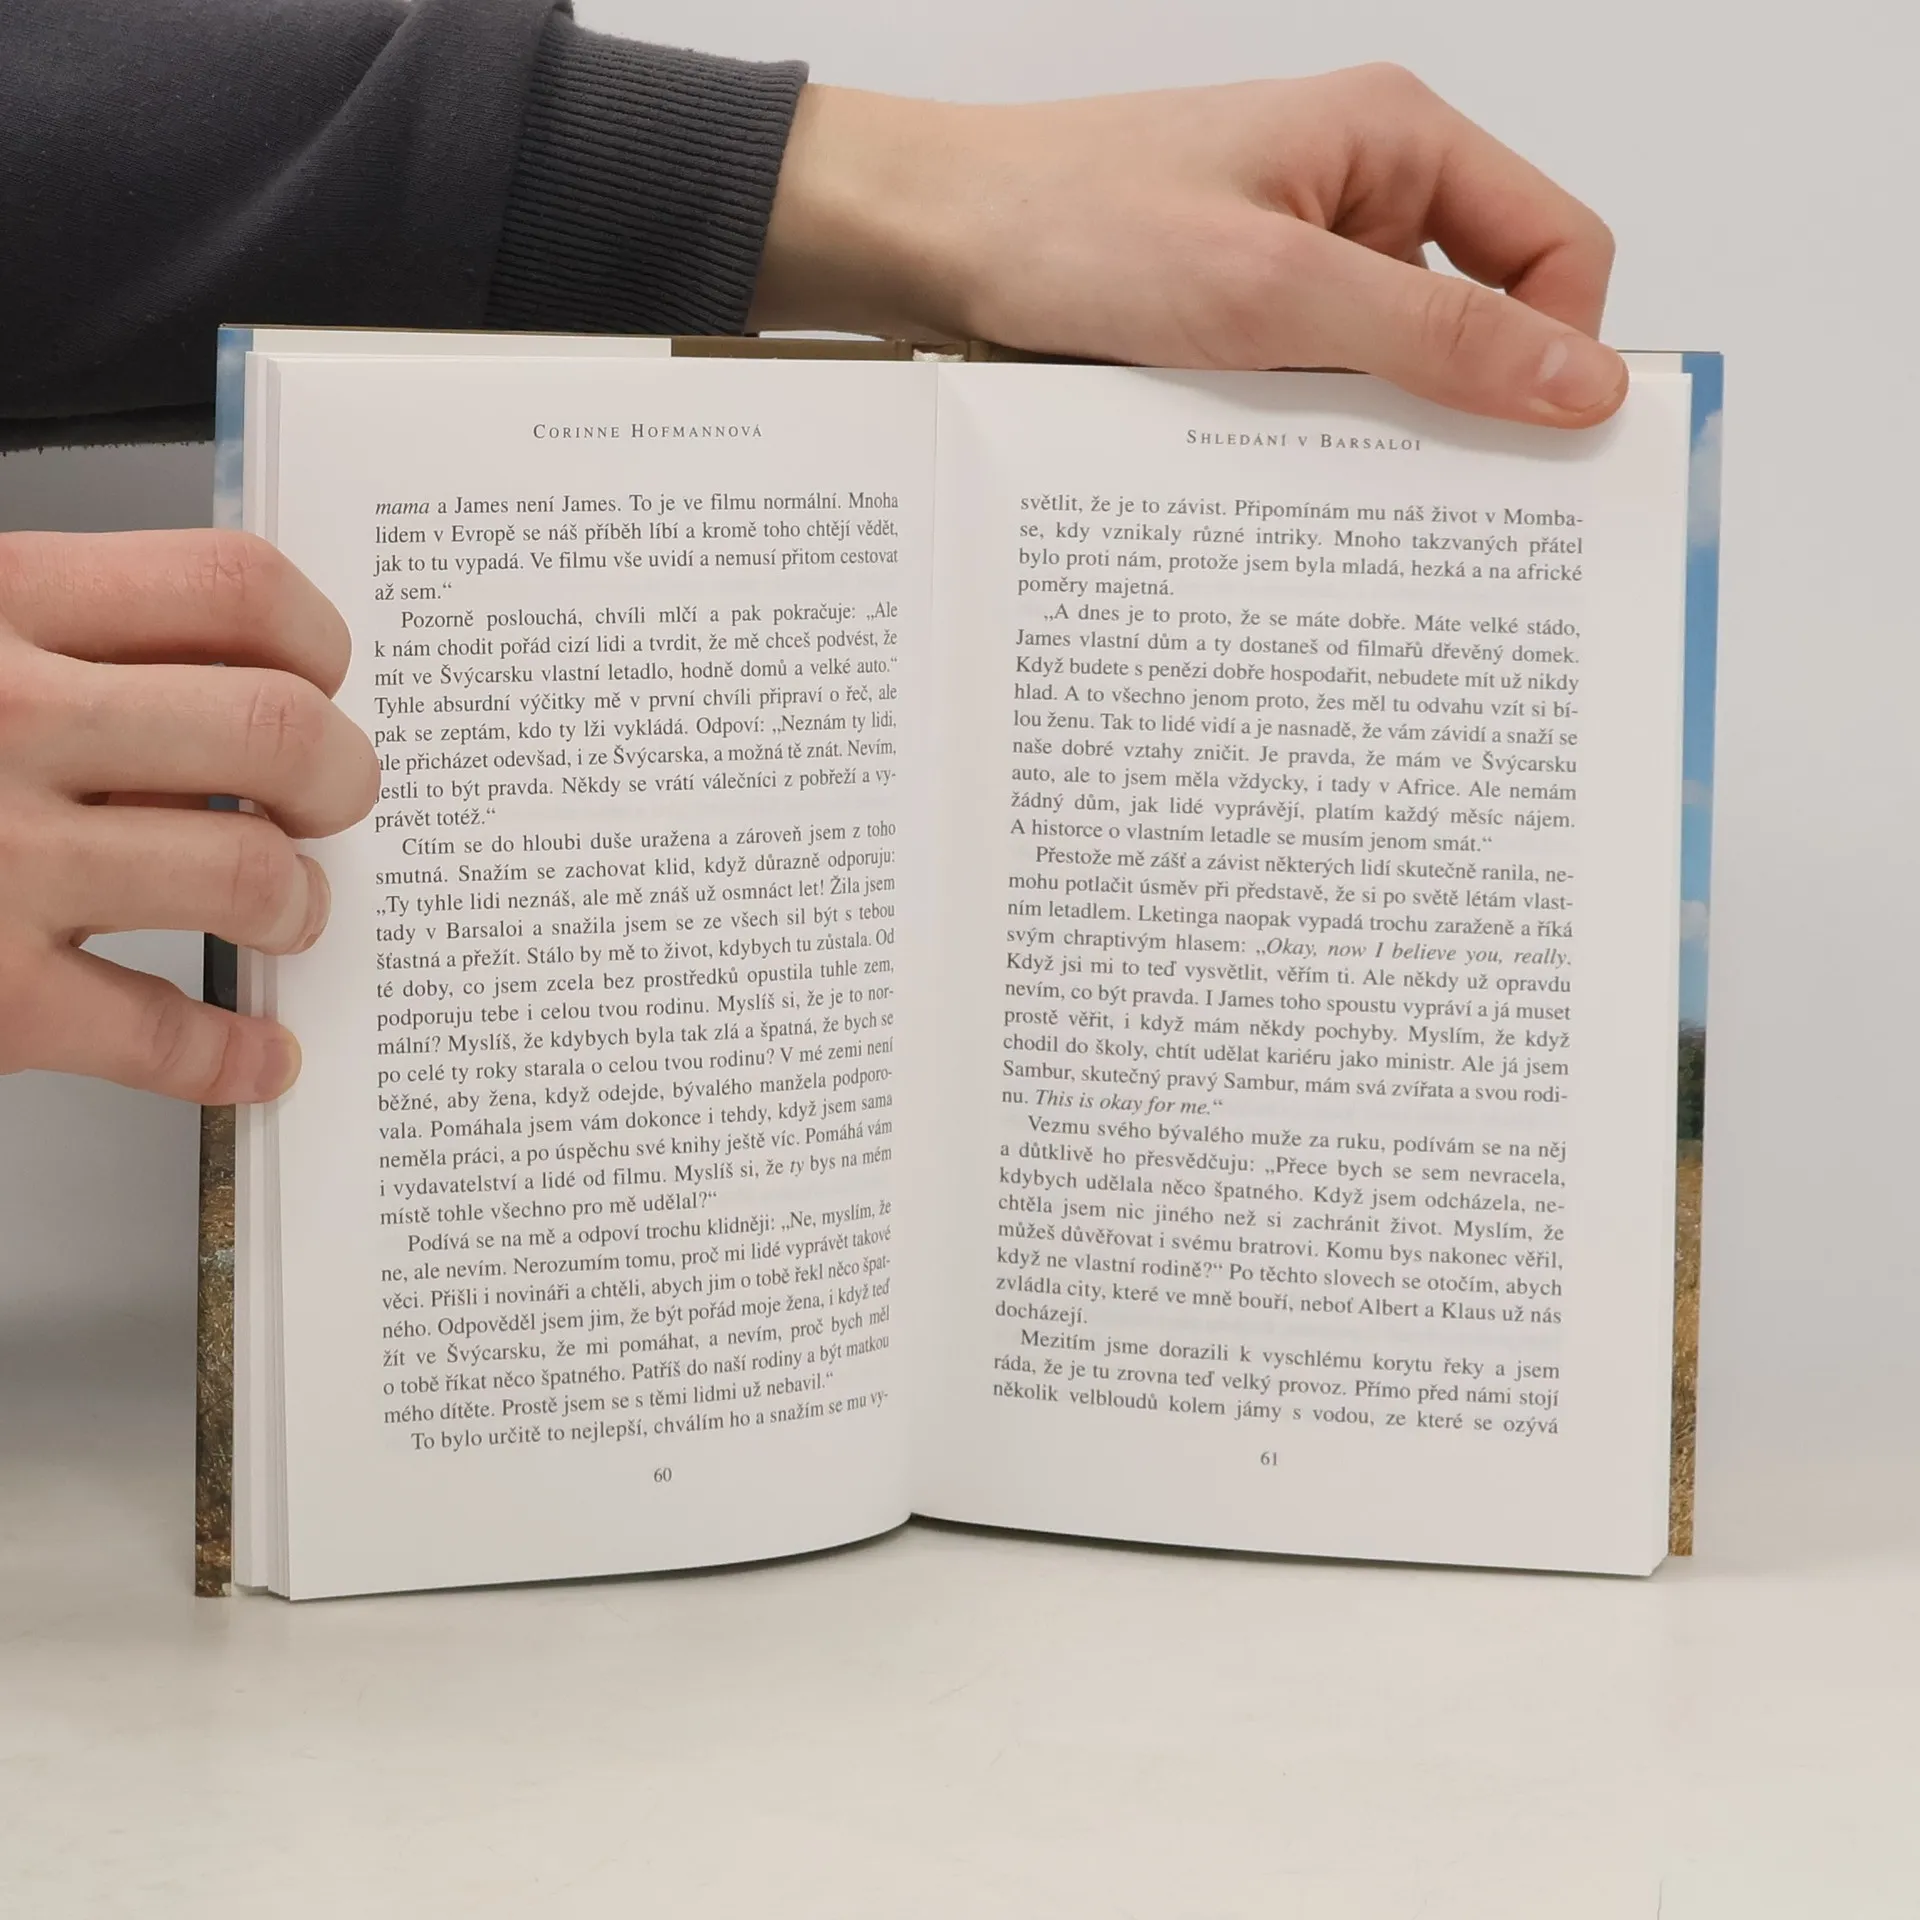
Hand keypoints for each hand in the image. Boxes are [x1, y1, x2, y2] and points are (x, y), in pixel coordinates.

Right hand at [0, 530, 378, 1102]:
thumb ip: (64, 645)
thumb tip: (245, 688)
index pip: (230, 587)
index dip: (316, 640)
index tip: (325, 677)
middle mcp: (0, 723)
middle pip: (274, 730)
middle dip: (342, 776)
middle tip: (334, 801)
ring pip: (245, 874)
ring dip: (299, 903)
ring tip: (288, 910)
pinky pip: (159, 1033)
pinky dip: (233, 1055)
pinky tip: (256, 1052)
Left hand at [752, 65, 1624, 426]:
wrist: (927, 240)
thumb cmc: (1071, 225)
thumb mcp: (1272, 290)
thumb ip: (1433, 335)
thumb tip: (1583, 385)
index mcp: (1395, 140)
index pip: (1558, 249)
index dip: (1558, 350)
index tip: (1531, 455)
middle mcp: (1359, 190)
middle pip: (1482, 315)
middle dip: (1466, 408)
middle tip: (1439, 510)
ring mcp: (1297, 257)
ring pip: (1395, 365)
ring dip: (1375, 432)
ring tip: (1325, 491)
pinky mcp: (1242, 317)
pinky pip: (1318, 386)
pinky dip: (1308, 436)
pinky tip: (1270, 480)